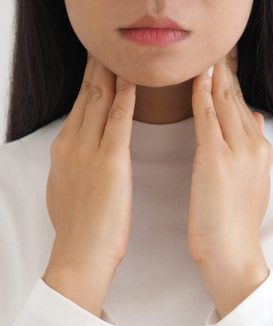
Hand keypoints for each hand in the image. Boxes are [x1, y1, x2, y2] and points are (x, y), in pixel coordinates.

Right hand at [43, 54, 135, 316]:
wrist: (80, 254)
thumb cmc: (80, 227)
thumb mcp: (67, 187)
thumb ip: (74, 165)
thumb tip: (79, 154)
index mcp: (64, 150)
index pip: (78, 107)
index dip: (89, 83)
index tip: (99, 66)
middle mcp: (72, 144)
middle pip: (86, 96)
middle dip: (97, 69)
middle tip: (108, 48)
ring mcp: (88, 151)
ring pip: (98, 101)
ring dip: (110, 74)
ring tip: (120, 54)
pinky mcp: (109, 162)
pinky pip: (118, 121)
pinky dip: (125, 98)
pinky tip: (132, 80)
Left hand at [188, 49, 271, 317]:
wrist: (232, 251)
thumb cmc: (235, 221)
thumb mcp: (253, 182)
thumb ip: (253, 148)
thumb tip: (254, 119)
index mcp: (260, 151)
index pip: (244, 109)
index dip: (232, 88)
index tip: (223, 70)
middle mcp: (254, 145)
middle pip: (236, 101)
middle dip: (225, 76)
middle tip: (214, 54)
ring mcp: (237, 150)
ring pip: (224, 104)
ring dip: (214, 79)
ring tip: (206, 58)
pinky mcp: (216, 158)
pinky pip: (208, 118)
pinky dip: (202, 96)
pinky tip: (198, 78)